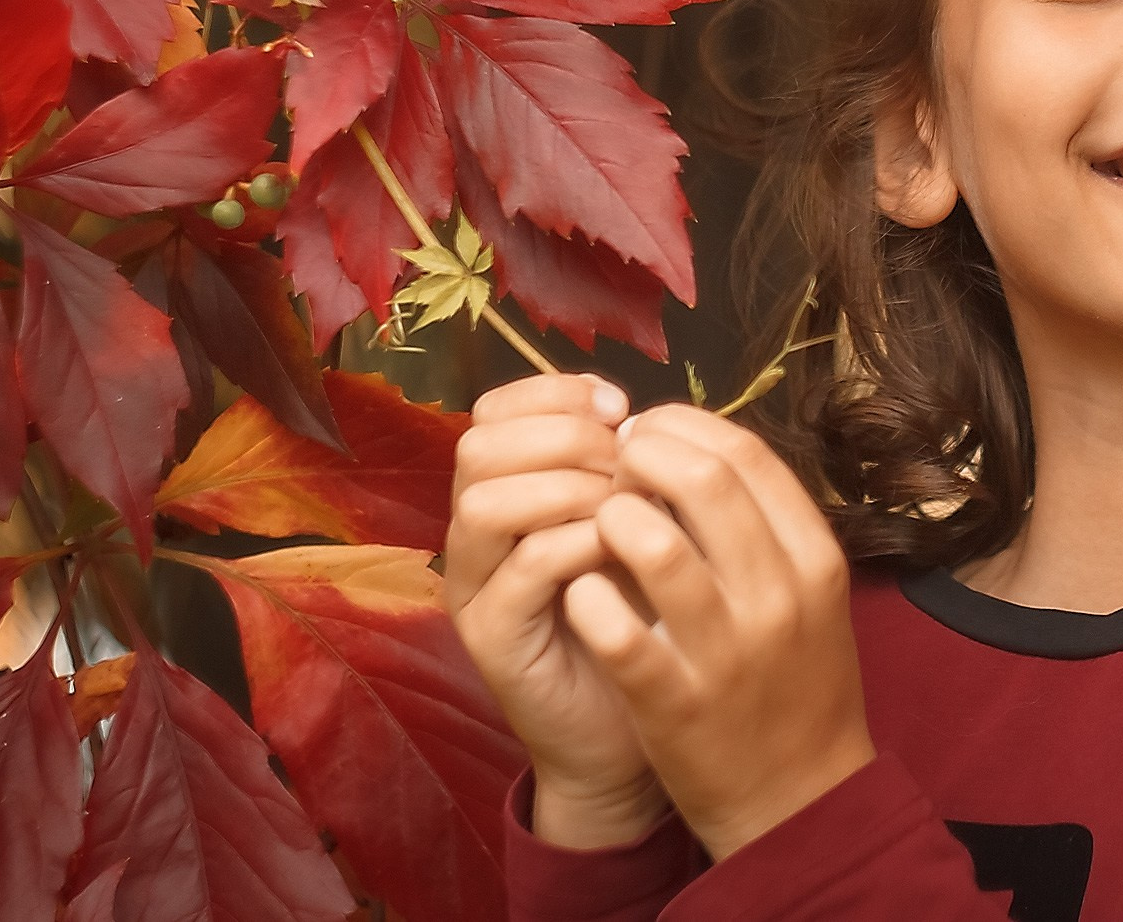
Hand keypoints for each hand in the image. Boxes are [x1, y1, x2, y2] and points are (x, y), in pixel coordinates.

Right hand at [445, 372, 668, 849]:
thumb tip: (646, 416)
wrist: (629, 729)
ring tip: (624, 502)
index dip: (555, 392)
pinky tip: (622, 547)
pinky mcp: (494, 640)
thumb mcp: (634, 526)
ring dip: (565, 486)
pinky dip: (578, 543)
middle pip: (478, 444)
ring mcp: (476, 588)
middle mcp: (475, 536)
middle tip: (623, 457)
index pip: (494, 410)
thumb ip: (626, 472)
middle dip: (561, 433)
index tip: (622, 406)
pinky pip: (524, 568)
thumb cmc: (636, 617)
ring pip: (485, 501)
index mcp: (506, 493)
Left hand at [562, 403, 874, 860]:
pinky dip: (587, 596)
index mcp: (815, 559)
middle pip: (704, 481)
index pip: (747, 456)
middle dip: (642, 456)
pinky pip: (614, 631)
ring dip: (612, 518)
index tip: (647, 429)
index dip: (684, 426)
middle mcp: (778, 597)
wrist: (800, 801)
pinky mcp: (674, 703)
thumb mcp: (808, 594)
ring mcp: (727, 651)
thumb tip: (690, 450)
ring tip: (598, 525)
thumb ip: (763, 526)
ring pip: (655, 547)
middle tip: (611, 464)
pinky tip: (582, 592)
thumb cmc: (795, 683)